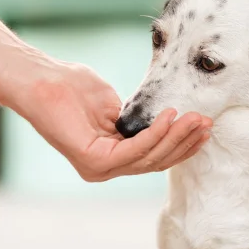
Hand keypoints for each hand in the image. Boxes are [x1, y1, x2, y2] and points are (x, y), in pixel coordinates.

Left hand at [16, 61, 211, 181]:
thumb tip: (160, 124)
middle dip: (184, 143)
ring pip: (148, 158)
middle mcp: (104, 168)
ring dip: (176, 137)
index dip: (179, 144)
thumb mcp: (113, 106)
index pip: (152, 158)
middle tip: (206, 123)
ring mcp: (98, 168)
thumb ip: (135, 121)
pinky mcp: (92, 160)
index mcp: (108, 158)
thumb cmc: (72, 88)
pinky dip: (155, 134)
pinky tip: (170, 117)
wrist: (42, 80)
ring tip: (196, 119)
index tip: (202, 127)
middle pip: (154, 161)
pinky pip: (133, 150)